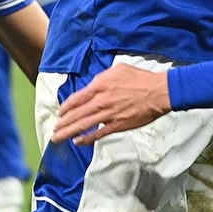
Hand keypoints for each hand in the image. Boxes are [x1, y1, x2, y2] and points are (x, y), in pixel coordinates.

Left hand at [50, 64, 170, 146]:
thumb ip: (102, 78)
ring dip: (68, 133)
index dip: (65, 107)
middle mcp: (100, 101)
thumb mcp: (118, 69)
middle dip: (62, 123)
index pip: (76, 98)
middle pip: (75, 114)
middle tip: (54, 130)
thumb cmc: (140, 79)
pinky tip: (78, 142)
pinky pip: (98, 134)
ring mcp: (108, 115)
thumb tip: (93, 85)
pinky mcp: (117, 125)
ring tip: (58, 138)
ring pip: (82, 126)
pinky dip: (86, 139)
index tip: (60, 112)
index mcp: (99, 86)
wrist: (158, 92)